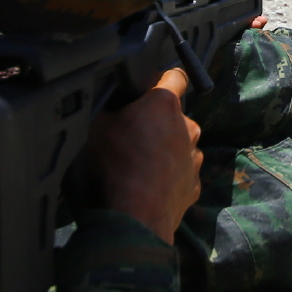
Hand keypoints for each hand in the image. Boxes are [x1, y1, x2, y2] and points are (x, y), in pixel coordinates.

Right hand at [86, 69, 201, 244]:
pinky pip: (182, 173)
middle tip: (134, 137)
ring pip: (180, 145)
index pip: (176, 76)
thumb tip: (112, 106)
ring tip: (141, 167)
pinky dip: (170, 176)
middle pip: (174, 116)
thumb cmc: (116, 164)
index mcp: (165, 104)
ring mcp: (194, 157)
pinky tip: (150, 186)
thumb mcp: (97, 126)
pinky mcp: (194, 184)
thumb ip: (110, 109)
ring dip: (166, 150)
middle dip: (158, 122)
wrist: (135, 215)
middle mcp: (187, 126)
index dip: (162, 79)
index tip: (152, 88)